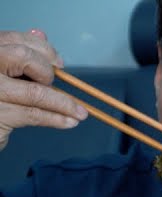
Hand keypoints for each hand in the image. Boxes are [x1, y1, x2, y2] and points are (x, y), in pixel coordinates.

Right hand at [0, 30, 86, 150]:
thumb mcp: (4, 72)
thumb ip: (19, 54)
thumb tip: (40, 35)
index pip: (15, 39)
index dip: (42, 49)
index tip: (58, 63)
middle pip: (23, 56)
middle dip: (46, 70)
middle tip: (55, 83)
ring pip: (35, 91)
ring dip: (64, 103)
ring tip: (80, 112)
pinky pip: (34, 114)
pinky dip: (56, 118)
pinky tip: (69, 122)